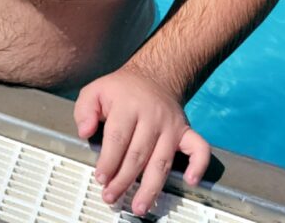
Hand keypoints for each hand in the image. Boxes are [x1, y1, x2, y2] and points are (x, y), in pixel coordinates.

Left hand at [74, 67, 210, 216]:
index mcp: (127, 106)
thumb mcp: (95, 91)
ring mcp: (172, 126)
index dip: (109, 161)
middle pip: (138, 154)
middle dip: (124, 180)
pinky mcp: (186, 131)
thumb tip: (84, 132)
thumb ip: (84, 110)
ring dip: (151, 187)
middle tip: (112, 197)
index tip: (100, 178)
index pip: (118, 138)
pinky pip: (200, 149)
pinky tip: (190, 182)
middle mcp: (152, 117)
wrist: (153, 77)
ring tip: (140, 206)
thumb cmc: (120, 89)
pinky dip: (199, 166)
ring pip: (162, 161)